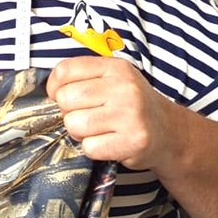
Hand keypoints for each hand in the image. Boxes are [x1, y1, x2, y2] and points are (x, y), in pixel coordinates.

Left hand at [45, 56, 182, 171]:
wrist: (169, 132)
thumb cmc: (131, 106)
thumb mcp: (113, 80)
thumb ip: (83, 78)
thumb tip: (48, 90)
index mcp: (115, 68)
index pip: (64, 71)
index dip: (55, 87)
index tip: (62, 96)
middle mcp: (124, 88)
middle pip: (66, 99)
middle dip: (68, 112)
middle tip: (86, 116)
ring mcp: (130, 114)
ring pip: (74, 124)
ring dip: (80, 133)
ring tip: (98, 130)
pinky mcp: (132, 141)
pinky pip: (89, 147)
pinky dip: (93, 149)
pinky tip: (108, 142)